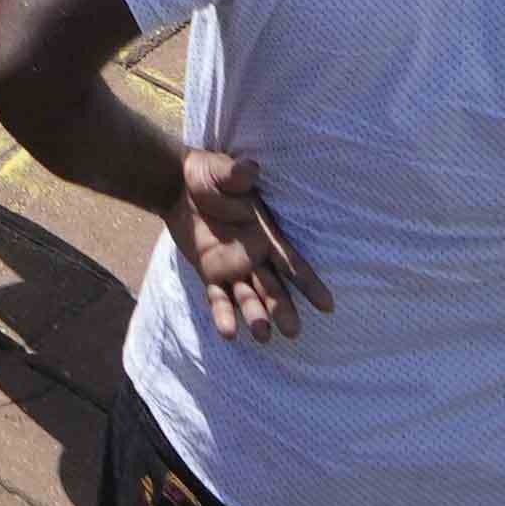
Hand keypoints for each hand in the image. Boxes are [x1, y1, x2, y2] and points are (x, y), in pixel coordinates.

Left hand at [161, 142, 327, 339]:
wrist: (176, 184)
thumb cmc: (207, 175)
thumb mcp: (222, 172)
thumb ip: (236, 175)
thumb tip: (250, 169)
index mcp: (265, 234)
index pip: (291, 263)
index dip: (309, 283)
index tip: (328, 305)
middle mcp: (254, 256)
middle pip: (274, 288)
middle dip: (283, 308)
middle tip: (293, 331)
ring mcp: (233, 268)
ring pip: (249, 297)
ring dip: (256, 316)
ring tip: (263, 336)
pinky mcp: (210, 274)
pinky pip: (218, 298)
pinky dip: (224, 314)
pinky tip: (228, 333)